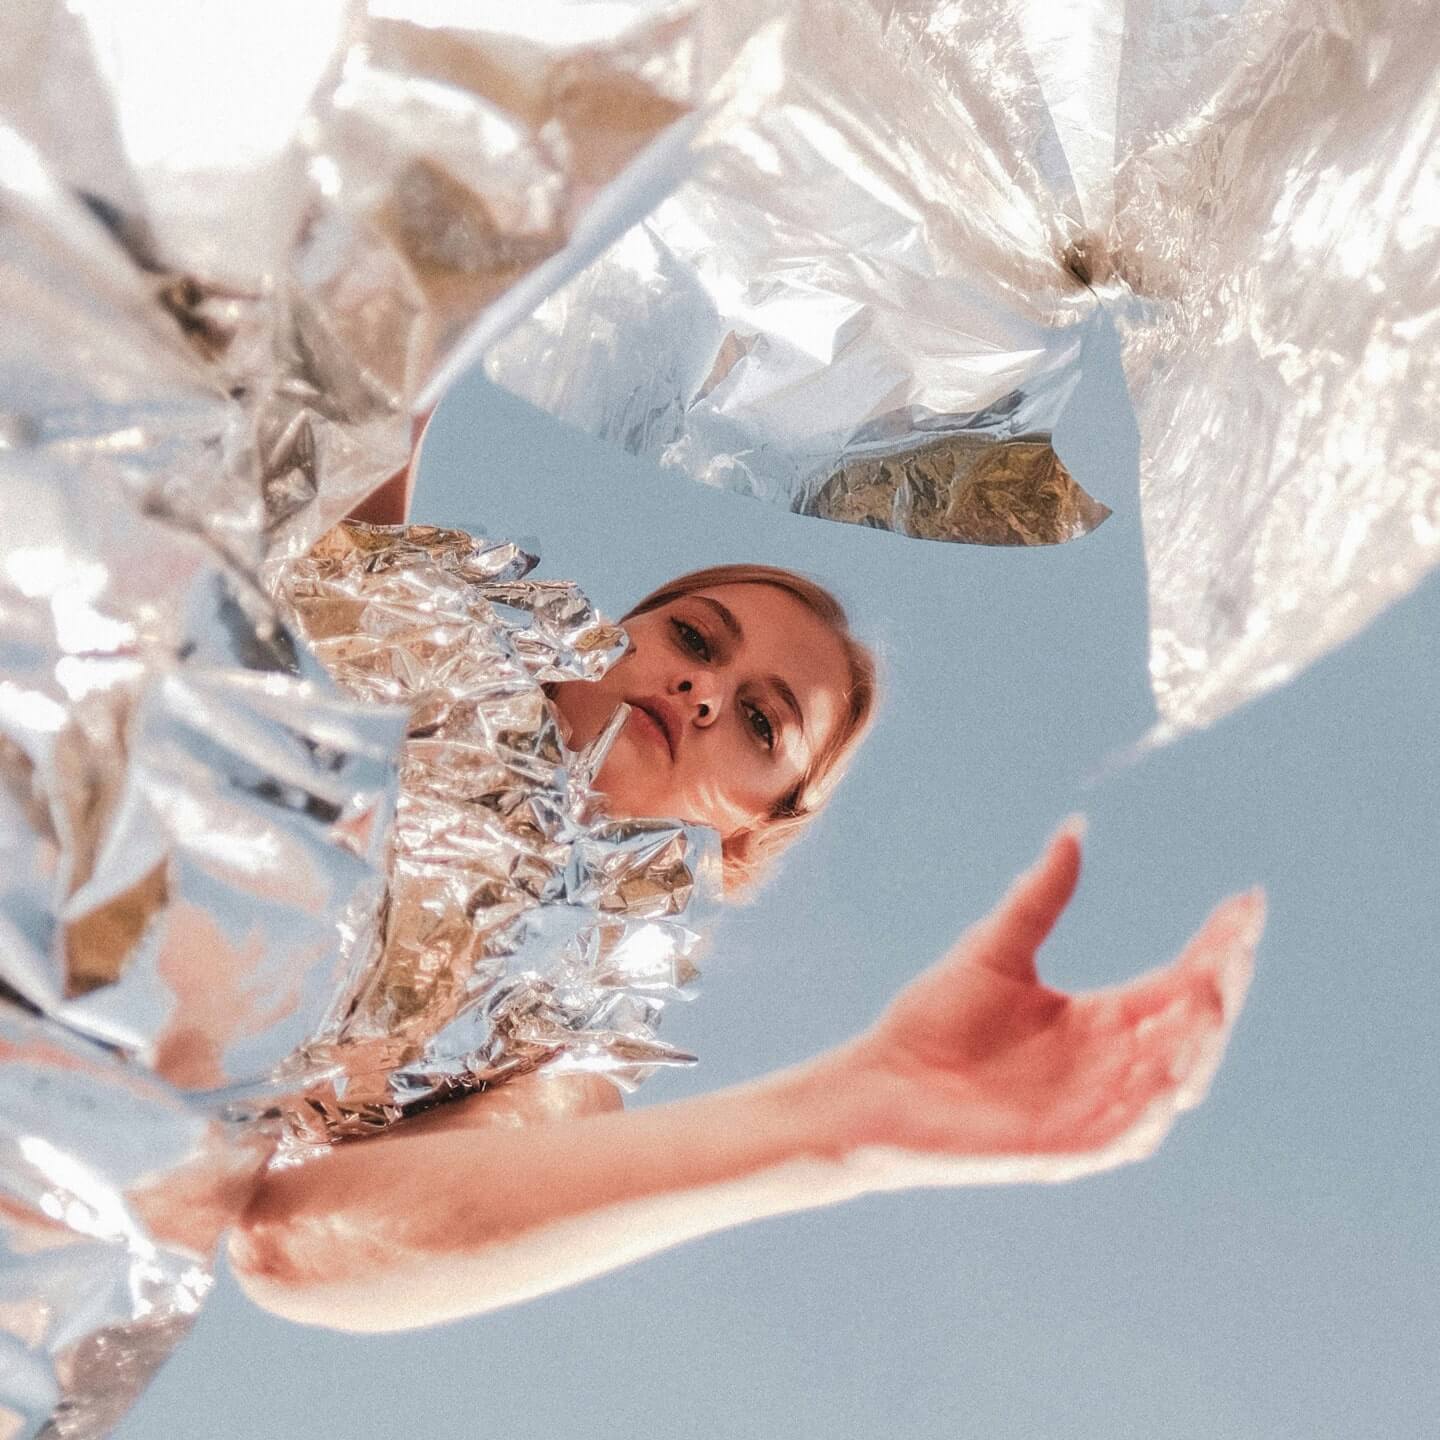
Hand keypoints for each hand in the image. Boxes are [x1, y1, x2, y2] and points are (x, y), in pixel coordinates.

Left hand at [844, 823, 1261, 1187]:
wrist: (878, 1086)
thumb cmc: (932, 1021)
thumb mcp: (995, 949)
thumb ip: (1039, 897)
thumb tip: (1075, 828)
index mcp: (1102, 1019)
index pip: (1179, 981)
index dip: (1218, 945)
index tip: (1248, 901)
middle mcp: (1112, 1066)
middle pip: (1193, 1027)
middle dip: (1222, 985)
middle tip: (1235, 942)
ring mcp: (1096, 1111)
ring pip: (1176, 1080)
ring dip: (1199, 1040)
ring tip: (1211, 992)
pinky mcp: (1070, 1150)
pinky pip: (1131, 1132)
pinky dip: (1155, 1103)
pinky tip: (1171, 1069)